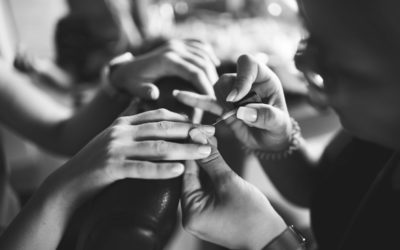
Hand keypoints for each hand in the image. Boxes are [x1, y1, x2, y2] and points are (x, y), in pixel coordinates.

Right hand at [43, 108, 214, 209]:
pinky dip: (162, 170)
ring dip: (184, 150)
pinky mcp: (110, 168)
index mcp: (123, 122)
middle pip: (163, 128)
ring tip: (205, 152)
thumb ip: (128, 120)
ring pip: (157, 147)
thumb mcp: (112, 135)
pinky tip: (179, 171)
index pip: (159, 115)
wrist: (68, 181)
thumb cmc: (95, 160)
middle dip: (190, 131)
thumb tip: (142, 103)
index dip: (183, 118)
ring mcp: (115, 149)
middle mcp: (120, 131)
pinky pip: (141, 168)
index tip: (203, 123)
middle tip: (213, 134)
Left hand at [111, 39, 219, 99]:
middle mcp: (174, 48)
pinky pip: (199, 45)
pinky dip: (209, 53)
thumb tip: (154, 94)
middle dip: (212, 80)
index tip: (212, 100)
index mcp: (167, 60)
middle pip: (203, 63)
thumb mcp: (134, 88)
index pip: (194, 73)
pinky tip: (215, 64)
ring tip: (216, 85)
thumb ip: (144, 92)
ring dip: (212, 68)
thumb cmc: (131, 82)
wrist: (126, 69)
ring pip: (203, 53)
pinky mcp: (178, 43)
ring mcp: (177, 43)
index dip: (206, 87)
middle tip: (218, 95)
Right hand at [174, 54, 292, 151]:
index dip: (240, 78)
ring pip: (216, 88)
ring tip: (230, 116)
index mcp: (264, 79)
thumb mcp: (278, 124)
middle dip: (228, 96)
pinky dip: (195, 99)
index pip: (248, 64)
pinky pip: (206, 100)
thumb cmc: (278, 130)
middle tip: (236, 114)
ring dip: (219, 103)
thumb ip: (264, 116)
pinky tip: (179, 95)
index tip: (237, 99)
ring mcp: (232, 93)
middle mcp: (247, 82)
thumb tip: (242, 111)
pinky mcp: (222, 106)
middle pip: (227, 77)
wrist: (270, 142)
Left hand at [181, 128, 286, 249]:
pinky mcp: (210, 212)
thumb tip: (197, 137)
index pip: (186, 173)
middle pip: (191, 177)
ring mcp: (200, 215)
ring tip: (210, 140)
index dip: (192, 149)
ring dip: (206, 162)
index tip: (195, 130)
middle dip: (199, 154)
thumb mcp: (229, 182)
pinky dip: (211, 174)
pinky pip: (207, 189)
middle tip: (204, 132)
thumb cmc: (252, 215)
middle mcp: (190, 215)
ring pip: (200, 181)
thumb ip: (211, 159)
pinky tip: (215, 156)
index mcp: (189, 211)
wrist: (270, 239)